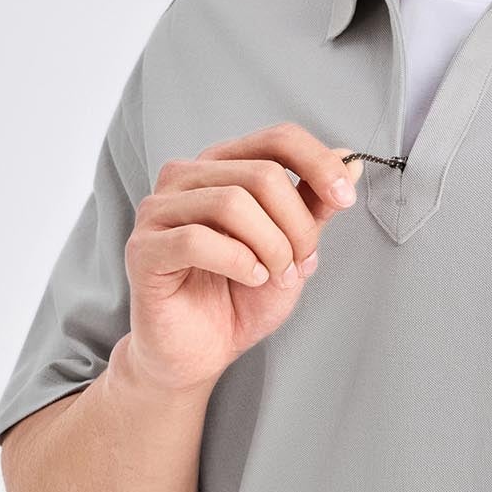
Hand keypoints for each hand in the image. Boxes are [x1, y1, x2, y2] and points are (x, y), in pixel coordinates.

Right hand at [123, 123, 362, 392]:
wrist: (201, 352)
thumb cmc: (241, 296)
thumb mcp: (293, 245)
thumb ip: (314, 203)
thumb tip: (348, 161)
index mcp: (222, 165)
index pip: (277, 139)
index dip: (318, 163)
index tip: (345, 197)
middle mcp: (186, 177)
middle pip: (262, 174)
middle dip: (296, 225)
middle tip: (302, 263)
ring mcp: (158, 210)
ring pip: (232, 203)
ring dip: (270, 247)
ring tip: (275, 276)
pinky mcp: (143, 248)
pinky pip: (197, 240)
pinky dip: (237, 262)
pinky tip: (250, 278)